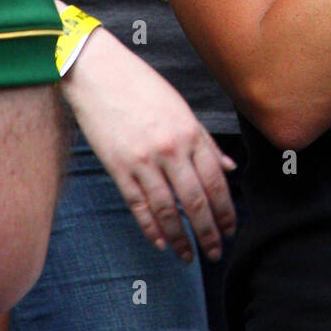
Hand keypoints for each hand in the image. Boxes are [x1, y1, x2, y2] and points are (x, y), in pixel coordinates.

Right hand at [61, 27, 236, 262]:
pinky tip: (160, 242)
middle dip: (209, 231)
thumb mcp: (182, 109)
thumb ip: (206, 141)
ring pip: (167, 210)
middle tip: (216, 252)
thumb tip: (229, 167)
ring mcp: (143, 161)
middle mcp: (171, 150)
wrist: (99, 74)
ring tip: (189, 256)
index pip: (215, 181)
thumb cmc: (143, 87)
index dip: (225, 209)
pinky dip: (150, 227)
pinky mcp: (118, 168)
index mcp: (191, 133)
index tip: (231, 229)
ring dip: (181, 237)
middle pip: (195, 201)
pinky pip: (137, 205)